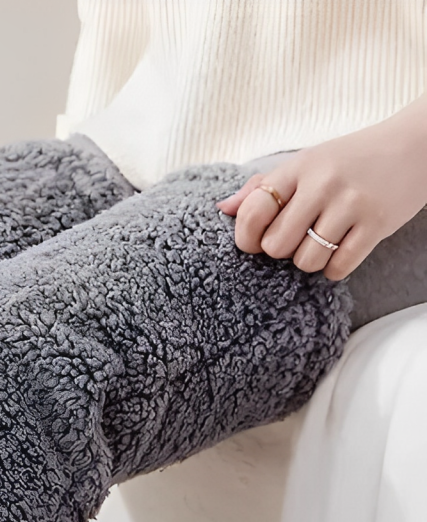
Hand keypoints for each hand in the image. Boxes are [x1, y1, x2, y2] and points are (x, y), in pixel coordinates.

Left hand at [216, 94, 426, 279]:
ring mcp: (351, 204)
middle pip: (276, 246)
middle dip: (283, 251)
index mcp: (299, 167)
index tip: (258, 240)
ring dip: (310, 261)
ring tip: (323, 242)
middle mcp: (323, 183)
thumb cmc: (350, 160)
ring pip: (306, 261)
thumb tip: (223, 208)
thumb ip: (264, 186)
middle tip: (299, 238)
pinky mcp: (377, 224)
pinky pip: (338, 268)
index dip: (248, 237)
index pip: (252, 212)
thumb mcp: (307, 161)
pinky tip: (343, 249)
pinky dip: (335, 268)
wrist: (416, 144)